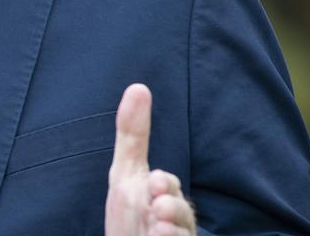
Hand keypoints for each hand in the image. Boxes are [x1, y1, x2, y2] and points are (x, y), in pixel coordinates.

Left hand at [106, 84, 196, 235]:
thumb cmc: (130, 215)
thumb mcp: (126, 174)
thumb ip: (133, 135)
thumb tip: (139, 87)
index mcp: (166, 200)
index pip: (170, 188)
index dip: (163, 185)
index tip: (154, 181)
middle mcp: (176, 223)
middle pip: (182, 214)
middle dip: (170, 208)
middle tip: (157, 205)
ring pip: (183, 235)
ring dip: (170, 231)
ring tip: (156, 227)